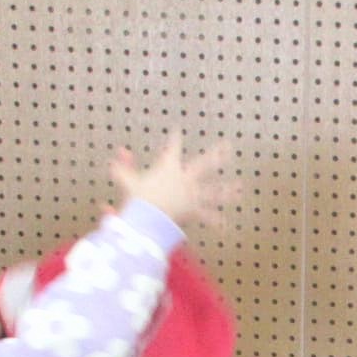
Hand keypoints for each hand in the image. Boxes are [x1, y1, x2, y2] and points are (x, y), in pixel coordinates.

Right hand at [109, 133, 240, 237]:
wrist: (149, 216)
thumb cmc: (138, 197)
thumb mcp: (128, 181)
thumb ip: (122, 168)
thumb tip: (116, 156)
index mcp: (169, 166)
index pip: (172, 148)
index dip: (174, 139)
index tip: (177, 131)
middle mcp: (185, 178)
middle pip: (205, 164)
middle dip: (217, 154)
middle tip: (228, 146)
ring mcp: (193, 194)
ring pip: (214, 191)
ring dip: (228, 189)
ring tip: (240, 187)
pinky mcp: (194, 211)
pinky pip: (206, 217)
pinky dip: (215, 222)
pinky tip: (226, 224)